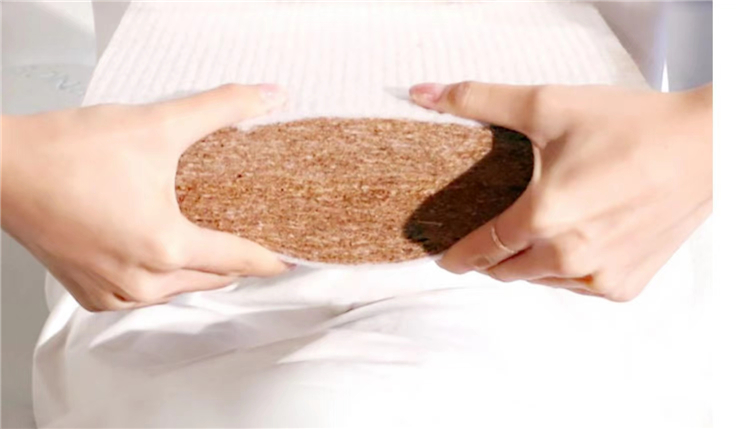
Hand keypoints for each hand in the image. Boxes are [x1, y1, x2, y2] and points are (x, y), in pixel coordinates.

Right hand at [1, 84, 290, 310]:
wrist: (3, 168)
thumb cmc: (66, 152)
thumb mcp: (157, 124)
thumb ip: (220, 109)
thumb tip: (267, 97)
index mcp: (164, 247)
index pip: (236, 259)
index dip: (268, 260)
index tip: (288, 262)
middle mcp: (140, 281)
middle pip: (210, 279)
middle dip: (234, 264)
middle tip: (251, 244)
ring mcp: (112, 292)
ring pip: (176, 291)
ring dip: (196, 272)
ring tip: (210, 246)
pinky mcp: (89, 294)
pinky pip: (142, 297)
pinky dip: (159, 281)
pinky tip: (162, 257)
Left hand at [410, 82, 711, 300]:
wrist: (704, 147)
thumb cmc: (628, 125)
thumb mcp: (547, 105)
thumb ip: (479, 100)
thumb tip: (422, 93)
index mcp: (543, 217)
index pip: (483, 249)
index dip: (459, 257)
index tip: (446, 261)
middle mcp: (568, 256)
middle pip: (508, 271)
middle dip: (490, 261)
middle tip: (487, 244)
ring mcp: (599, 276)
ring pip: (542, 281)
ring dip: (529, 265)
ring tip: (532, 240)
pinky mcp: (625, 285)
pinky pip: (578, 287)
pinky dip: (567, 272)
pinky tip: (573, 246)